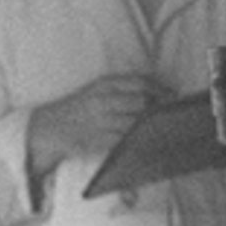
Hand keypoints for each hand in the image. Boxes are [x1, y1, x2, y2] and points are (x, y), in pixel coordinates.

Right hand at [26, 74, 167, 181]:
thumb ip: (123, 91)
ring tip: (166, 129)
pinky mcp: (98, 140)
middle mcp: (103, 100)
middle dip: (160, 109)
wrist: (51, 128)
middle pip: (142, 103)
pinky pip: (125, 141)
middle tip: (174, 115)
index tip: (175, 96)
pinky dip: (139, 141)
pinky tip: (149, 142)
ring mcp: (100, 121)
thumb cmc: (80, 109)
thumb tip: (157, 95)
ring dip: (153, 127)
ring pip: (136, 123)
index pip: (140, 83)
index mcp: (104, 85)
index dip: (161, 89)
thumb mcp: (98, 91)